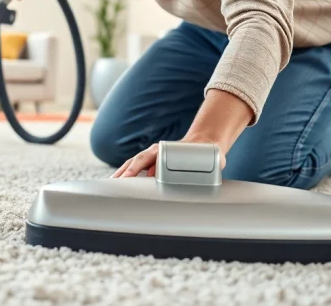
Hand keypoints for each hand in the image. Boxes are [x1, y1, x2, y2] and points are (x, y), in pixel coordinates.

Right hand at [110, 134, 227, 177]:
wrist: (204, 144)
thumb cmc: (207, 153)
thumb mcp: (210, 157)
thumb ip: (215, 160)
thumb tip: (218, 164)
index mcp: (166, 150)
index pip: (146, 158)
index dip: (136, 167)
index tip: (129, 176)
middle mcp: (157, 152)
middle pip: (136, 161)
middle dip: (124, 172)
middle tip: (114, 184)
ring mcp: (154, 157)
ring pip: (134, 165)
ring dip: (122, 174)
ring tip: (112, 186)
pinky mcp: (155, 165)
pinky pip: (138, 170)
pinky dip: (128, 176)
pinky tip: (121, 185)